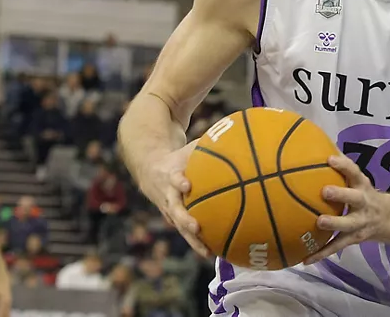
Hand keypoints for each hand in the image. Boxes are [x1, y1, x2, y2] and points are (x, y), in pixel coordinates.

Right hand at [139, 140, 210, 258]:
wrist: (150, 170)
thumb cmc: (179, 157)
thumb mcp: (190, 148)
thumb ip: (210, 146)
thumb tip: (238, 137)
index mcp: (171, 175)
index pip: (174, 178)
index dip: (179, 182)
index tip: (186, 185)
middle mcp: (168, 195)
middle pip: (175, 209)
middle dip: (185, 219)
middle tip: (196, 226)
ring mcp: (169, 209)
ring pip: (179, 226)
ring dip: (192, 239)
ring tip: (207, 251)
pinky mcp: (172, 219)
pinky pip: (185, 232)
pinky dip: (197, 242)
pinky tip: (216, 252)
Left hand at [304, 154, 383, 264]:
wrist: (387, 219)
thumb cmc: (363, 194)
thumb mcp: (357, 181)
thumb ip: (341, 170)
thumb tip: (316, 149)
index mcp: (362, 186)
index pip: (355, 172)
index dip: (344, 166)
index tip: (330, 159)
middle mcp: (363, 203)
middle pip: (355, 198)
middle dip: (341, 194)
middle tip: (325, 191)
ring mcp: (359, 222)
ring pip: (347, 224)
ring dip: (334, 224)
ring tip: (318, 222)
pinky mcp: (353, 239)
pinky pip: (337, 247)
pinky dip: (321, 254)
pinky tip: (305, 260)